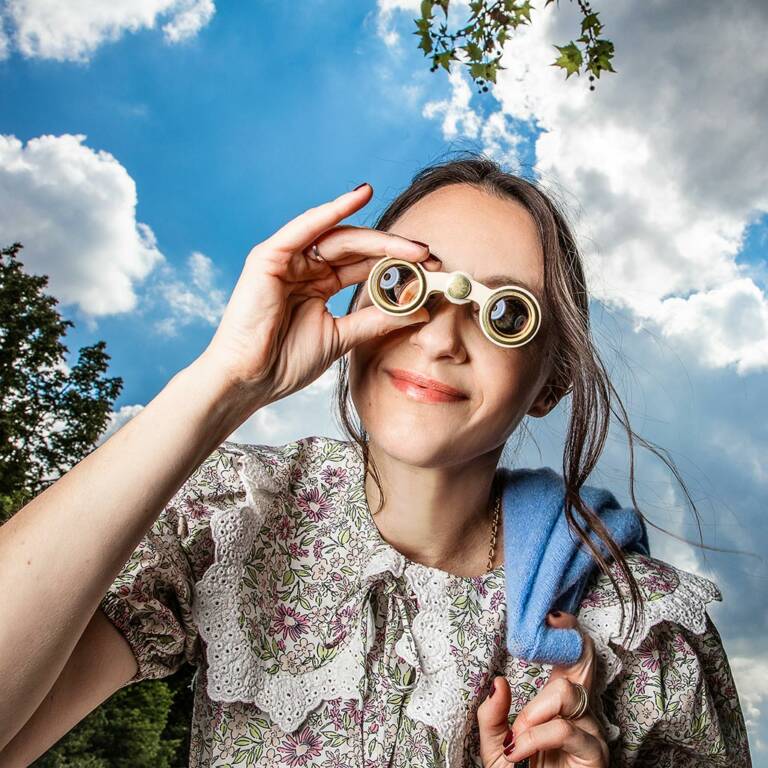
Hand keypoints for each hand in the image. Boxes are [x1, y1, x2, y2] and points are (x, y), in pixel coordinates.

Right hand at [195, 183, 431, 411]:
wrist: (250, 380)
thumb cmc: (286, 362)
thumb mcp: (342, 336)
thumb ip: (376, 320)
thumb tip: (420, 311)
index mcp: (320, 285)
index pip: (365, 266)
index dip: (398, 266)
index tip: (432, 270)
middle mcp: (305, 267)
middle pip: (357, 249)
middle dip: (395, 250)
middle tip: (429, 255)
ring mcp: (287, 259)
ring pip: (339, 237)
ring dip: (377, 238)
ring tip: (411, 246)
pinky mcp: (269, 255)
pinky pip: (305, 227)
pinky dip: (331, 211)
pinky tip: (358, 196)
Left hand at [477, 611, 608, 767]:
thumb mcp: (497, 746)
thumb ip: (492, 715)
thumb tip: (499, 681)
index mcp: (557, 700)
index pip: (569, 656)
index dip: (566, 631)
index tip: (552, 613)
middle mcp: (579, 710)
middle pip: (585, 661)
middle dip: (569, 641)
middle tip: (552, 624)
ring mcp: (590, 731)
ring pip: (567, 694)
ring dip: (535, 710)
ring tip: (519, 735)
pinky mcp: (595, 754)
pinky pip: (565, 728)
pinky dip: (537, 735)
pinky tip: (521, 750)